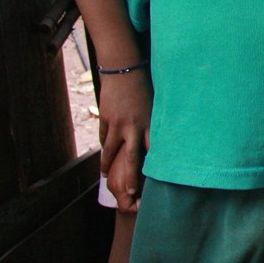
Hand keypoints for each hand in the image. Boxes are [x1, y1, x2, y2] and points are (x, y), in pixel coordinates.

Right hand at [98, 70, 149, 212]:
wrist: (124, 69)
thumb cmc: (145, 86)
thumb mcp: (155, 105)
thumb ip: (155, 122)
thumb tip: (159, 139)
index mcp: (149, 123)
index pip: (153, 149)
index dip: (154, 166)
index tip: (157, 181)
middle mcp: (134, 126)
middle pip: (131, 158)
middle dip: (130, 177)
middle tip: (128, 193)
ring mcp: (117, 124)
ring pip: (110, 151)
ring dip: (107, 165)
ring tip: (105, 176)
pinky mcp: (106, 119)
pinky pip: (103, 137)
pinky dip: (104, 145)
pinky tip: (104, 154)